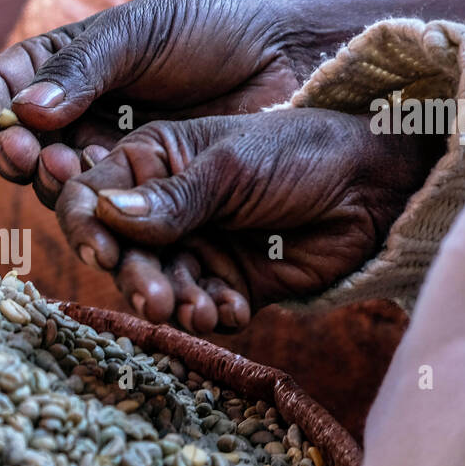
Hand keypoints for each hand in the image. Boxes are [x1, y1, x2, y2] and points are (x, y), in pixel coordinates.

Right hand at [0, 0, 318, 206]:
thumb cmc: (214, 28)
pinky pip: (111, 218)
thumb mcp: (141, 33)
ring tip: (64, 178)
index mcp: (67, 68)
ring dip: (54, 188)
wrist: (291, 60)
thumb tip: (28, 110)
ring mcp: (112, 162)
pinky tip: (104, 215)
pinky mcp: (148, 200)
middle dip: (18, 153)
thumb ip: (84, 70)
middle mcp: (80, 119)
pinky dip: (102, 222)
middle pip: (25, 147)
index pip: (6, 86)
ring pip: (63, 188)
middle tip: (25, 155)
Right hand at [55, 109, 441, 331]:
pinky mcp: (228, 281)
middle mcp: (164, 206)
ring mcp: (196, 245)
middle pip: (121, 250)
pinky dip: (211, 313)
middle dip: (135, 277)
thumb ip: (172, 199)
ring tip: (197, 312)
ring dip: (173, 302)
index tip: (102, 252)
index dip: (87, 225)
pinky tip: (231, 310)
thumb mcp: (231, 167)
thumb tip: (108, 217)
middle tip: (155, 299)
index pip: (93, 194)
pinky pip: (202, 307)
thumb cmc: (302, 152)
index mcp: (153, 160)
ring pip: (159, 284)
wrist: (377, 187)